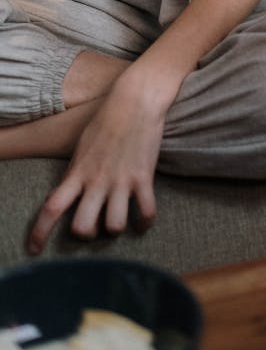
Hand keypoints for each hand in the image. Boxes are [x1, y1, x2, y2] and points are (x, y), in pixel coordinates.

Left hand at [27, 73, 164, 253]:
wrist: (136, 99)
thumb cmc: (107, 119)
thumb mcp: (81, 146)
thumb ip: (73, 173)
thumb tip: (59, 196)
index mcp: (78, 173)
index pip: (51, 208)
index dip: (40, 233)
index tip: (34, 250)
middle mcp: (97, 181)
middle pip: (83, 227)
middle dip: (86, 234)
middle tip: (92, 227)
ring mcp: (121, 181)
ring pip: (114, 226)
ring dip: (115, 228)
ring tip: (119, 220)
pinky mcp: (144, 177)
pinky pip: (146, 212)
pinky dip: (144, 223)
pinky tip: (142, 221)